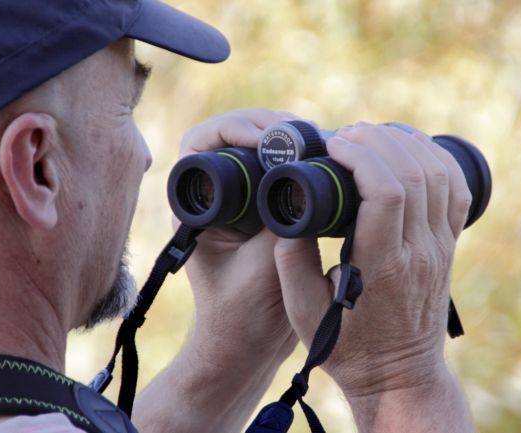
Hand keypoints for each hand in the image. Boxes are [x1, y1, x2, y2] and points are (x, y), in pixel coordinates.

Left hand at [176, 109, 300, 367]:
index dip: (235, 130)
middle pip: (233, 135)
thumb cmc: (243, 317)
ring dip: (286, 140)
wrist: (249, 347)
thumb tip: (306, 180)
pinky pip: (280, 169)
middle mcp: (215, 198)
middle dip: (267, 126)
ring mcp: (240, 202)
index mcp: (196, 208)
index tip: (269, 140)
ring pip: (259, 149)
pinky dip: (300, 159)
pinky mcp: (264, 210)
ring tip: (317, 141)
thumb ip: (283, 226)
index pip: (203, 143)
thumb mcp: (264, 269)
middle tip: (300, 132)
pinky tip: (324, 160)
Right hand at [274, 122, 471, 396]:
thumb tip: (290, 213)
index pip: (386, 193)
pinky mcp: (449, 245)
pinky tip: (408, 147)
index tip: (332, 146)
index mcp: (381, 266)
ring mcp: (440, 247)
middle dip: (377, 141)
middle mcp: (418, 252)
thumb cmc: (347, 346)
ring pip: (439, 175)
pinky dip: (435, 158)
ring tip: (370, 136)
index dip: (360, 157)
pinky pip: (455, 189)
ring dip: (404, 144)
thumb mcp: (303, 313)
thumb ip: (291, 262)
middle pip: (413, 174)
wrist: (400, 374)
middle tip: (346, 135)